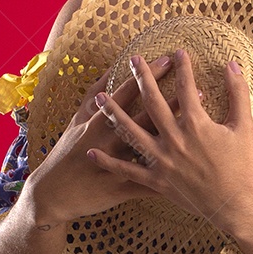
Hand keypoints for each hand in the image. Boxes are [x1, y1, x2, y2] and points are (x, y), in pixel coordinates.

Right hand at [22, 54, 195, 227]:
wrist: (52, 194)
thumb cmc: (66, 152)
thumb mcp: (76, 121)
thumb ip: (93, 96)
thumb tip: (111, 69)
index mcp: (97, 122)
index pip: (126, 93)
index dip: (147, 76)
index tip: (168, 59)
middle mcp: (108, 141)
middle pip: (145, 117)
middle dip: (172, 103)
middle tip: (197, 85)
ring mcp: (115, 166)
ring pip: (152, 148)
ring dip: (176, 135)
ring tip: (200, 122)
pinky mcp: (120, 189)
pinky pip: (149, 185)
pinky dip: (171, 180)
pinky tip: (195, 173)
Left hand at [87, 49, 252, 234]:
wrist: (236, 206)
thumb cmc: (243, 166)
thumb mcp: (244, 126)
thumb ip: (238, 93)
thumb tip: (233, 64)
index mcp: (195, 124)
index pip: (185, 86)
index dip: (182, 67)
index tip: (177, 52)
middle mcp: (174, 138)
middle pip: (151, 101)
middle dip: (141, 77)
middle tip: (132, 60)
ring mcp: (162, 160)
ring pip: (131, 132)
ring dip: (113, 113)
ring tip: (99, 97)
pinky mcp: (156, 180)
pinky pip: (127, 170)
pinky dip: (109, 162)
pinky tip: (92, 152)